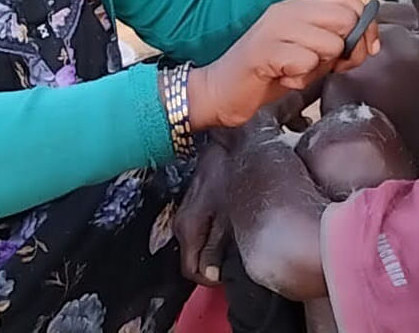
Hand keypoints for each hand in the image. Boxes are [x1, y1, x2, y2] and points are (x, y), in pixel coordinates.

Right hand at [175, 143, 230, 285]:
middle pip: (193, 259)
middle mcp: (182, 224)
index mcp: (187, 229)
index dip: (211, 277)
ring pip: (197, 245)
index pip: (191, 271)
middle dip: (213, 264)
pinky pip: (201, 230)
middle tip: (235, 258)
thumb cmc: (230, 174)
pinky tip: (230, 225)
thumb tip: (211, 275)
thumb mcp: (229, 217)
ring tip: (236, 241)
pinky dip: (214, 234)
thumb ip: (217, 248)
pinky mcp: (195, 204)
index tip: (228, 274)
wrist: (229, 141)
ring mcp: (187, 212)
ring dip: (214, 249)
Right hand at [188, 0, 378, 128]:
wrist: (221, 90)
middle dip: (347, 51)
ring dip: (319, 67)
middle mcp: (287, 10)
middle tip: (328, 66)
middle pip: (346, 19)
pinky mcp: (265, 50)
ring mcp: (275, 28)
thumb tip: (368, 43)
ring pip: (329, 43)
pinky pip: (305, 63)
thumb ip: (336, 44)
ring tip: (296, 71)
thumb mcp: (309, 54)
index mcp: (299, 6)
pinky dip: (299, 78)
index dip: (365, 27)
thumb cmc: (267, 73)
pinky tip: (282, 77)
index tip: (358, 51)